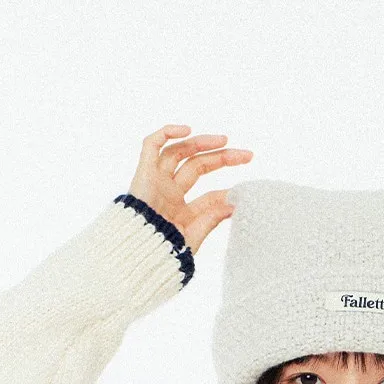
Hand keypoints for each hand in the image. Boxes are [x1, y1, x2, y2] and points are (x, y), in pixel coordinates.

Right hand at [127, 124, 253, 254]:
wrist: (136, 254)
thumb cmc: (163, 254)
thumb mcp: (193, 236)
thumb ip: (212, 219)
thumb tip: (235, 204)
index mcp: (182, 211)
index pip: (210, 195)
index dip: (227, 193)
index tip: (244, 192)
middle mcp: (170, 192)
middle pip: (198, 166)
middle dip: (222, 158)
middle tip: (247, 155)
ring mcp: (157, 181)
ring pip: (179, 152)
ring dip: (201, 142)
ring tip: (224, 140)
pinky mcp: (144, 173)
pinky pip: (151, 145)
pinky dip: (166, 133)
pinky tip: (186, 129)